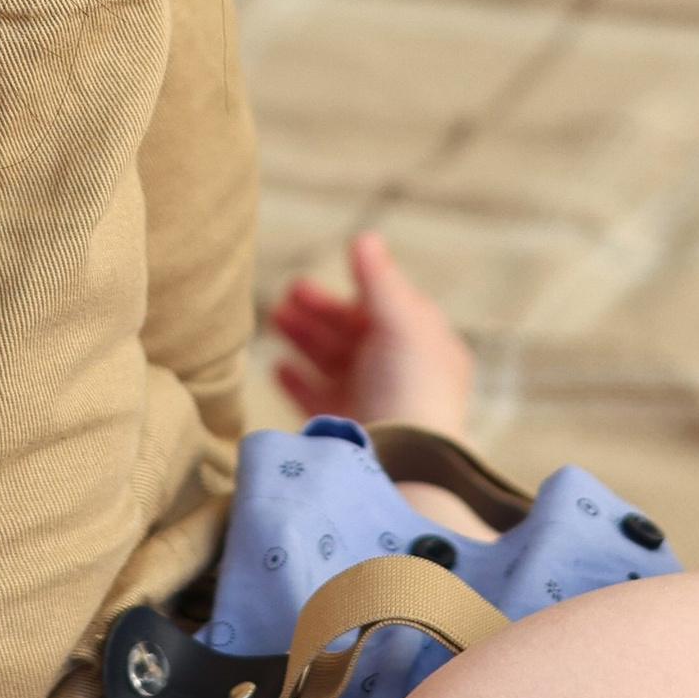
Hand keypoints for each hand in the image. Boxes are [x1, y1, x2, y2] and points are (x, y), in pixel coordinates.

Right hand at [270, 229, 476, 433]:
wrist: (402, 459)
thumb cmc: (411, 385)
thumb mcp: (401, 321)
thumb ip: (379, 280)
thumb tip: (365, 238)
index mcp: (424, 345)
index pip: (386, 309)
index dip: (354, 290)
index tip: (323, 274)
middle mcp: (400, 373)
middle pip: (355, 333)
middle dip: (321, 311)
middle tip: (287, 293)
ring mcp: (372, 402)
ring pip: (333, 361)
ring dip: (305, 338)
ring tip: (275, 317)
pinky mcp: (347, 428)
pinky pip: (318, 398)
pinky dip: (298, 381)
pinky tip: (278, 366)